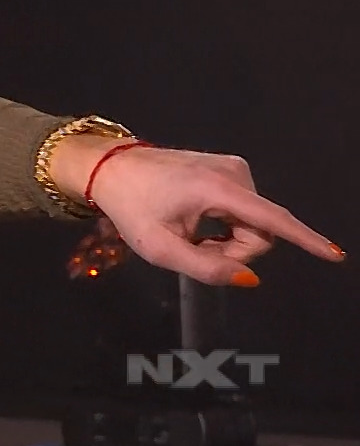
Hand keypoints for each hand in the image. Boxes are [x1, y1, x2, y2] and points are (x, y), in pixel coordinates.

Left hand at [77, 142, 344, 285]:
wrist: (110, 169)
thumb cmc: (131, 209)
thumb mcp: (160, 249)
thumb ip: (206, 268)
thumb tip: (249, 278)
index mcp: (217, 189)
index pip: (272, 220)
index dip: (305, 241)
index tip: (335, 254)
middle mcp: (233, 172)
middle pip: (258, 233)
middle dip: (232, 251)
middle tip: (192, 248)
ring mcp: (233, 167)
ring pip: (252, 224)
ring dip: (226, 239)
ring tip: (188, 232)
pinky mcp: (229, 168)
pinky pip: (243, 211)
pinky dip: (224, 224)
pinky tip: (195, 220)